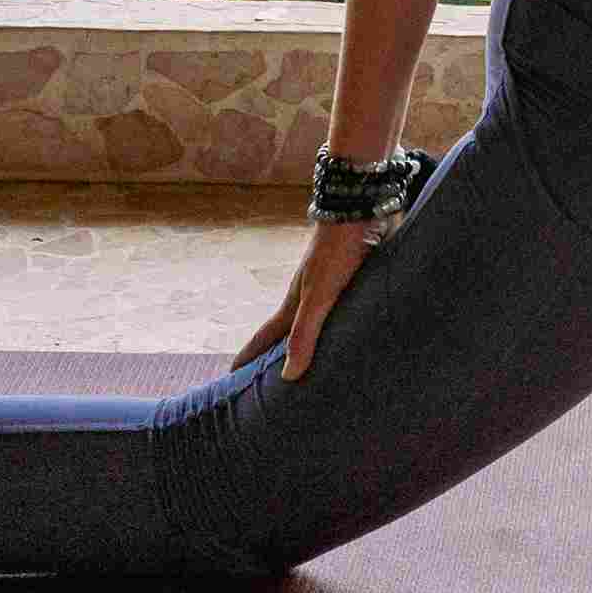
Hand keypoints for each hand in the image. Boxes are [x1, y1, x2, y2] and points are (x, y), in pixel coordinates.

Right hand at [238, 215, 382, 378]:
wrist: (360, 211)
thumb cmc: (335, 253)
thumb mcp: (318, 297)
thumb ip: (304, 334)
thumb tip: (288, 376)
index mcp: (295, 304)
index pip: (265, 337)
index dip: (248, 357)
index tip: (231, 375)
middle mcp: (309, 299)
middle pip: (289, 334)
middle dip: (278, 356)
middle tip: (271, 381)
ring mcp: (331, 291)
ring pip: (317, 325)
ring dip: (311, 344)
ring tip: (314, 367)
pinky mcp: (354, 285)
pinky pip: (342, 316)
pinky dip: (339, 331)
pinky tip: (351, 339)